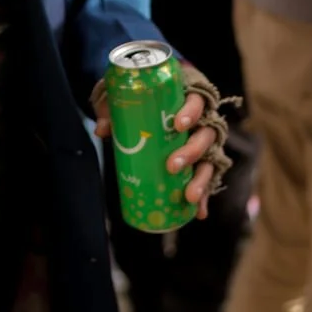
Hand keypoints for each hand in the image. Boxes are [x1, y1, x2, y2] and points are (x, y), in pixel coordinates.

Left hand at [94, 90, 219, 219]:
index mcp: (187, 99)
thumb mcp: (126, 98)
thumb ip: (113, 108)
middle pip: (205, 134)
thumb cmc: (142, 99)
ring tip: (189, 196)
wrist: (151, 105)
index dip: (191, 112)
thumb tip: (101, 130)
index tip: (178, 125)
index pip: (196, 100)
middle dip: (192, 151)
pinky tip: (199, 212)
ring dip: (201, 179)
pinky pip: (208, 179)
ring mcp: (205, 144)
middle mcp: (202, 121)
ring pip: (210, 159)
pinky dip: (205, 196)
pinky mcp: (203, 162)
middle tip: (172, 165)